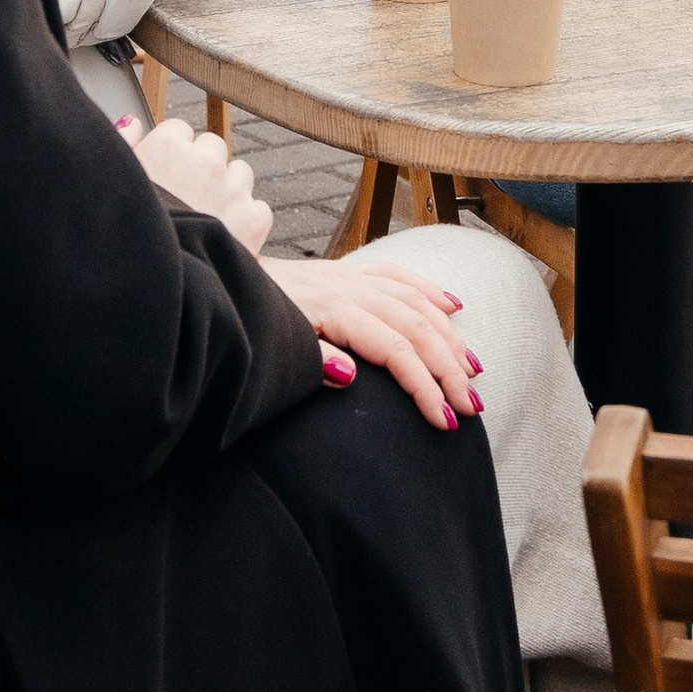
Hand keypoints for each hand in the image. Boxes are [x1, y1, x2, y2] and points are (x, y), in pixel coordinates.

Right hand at [116, 113, 274, 252]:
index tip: (164, 177)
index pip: (179, 131)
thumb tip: (132, 123)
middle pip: (212, 148)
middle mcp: (204, 161)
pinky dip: (246, 220)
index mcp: (167, 148)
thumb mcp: (112, 186)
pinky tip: (224, 237)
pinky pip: (258, 208)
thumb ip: (123, 145)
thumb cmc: (123, 238)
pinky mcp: (254, 220)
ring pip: (240, 173)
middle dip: (202, 168)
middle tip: (185, 199)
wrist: (148, 290)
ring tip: (206, 219)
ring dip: (228, 190)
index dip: (170, 155)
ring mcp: (233, 190)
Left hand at [265, 259, 485, 428]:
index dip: (425, 386)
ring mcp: (347, 277)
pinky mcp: (342, 272)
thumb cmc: (247, 318)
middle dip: (448, 368)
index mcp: (333, 309)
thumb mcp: (272, 346)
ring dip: (448, 335)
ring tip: (473, 369)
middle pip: (415, 327)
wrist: (219, 279)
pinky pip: (397, 276)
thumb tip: (350, 376)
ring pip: (414, 302)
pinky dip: (428, 290)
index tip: (444, 420)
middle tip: (471, 406)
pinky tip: (452, 306)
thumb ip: (310, 360)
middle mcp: (348, 288)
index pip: (396, 350)